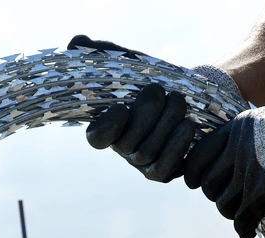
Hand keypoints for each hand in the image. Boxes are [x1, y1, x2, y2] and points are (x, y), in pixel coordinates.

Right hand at [67, 35, 243, 181]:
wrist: (181, 91)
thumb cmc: (146, 77)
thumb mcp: (124, 61)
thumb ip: (98, 52)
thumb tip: (76, 42)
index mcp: (106, 127)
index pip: (97, 138)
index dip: (107, 128)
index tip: (121, 107)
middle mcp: (122, 149)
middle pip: (127, 145)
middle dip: (145, 115)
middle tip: (160, 91)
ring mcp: (142, 162)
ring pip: (148, 153)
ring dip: (166, 124)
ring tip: (177, 101)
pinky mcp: (165, 169)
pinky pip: (166, 169)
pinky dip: (177, 148)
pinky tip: (187, 126)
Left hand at [180, 76, 264, 237]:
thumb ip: (249, 135)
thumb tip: (238, 152)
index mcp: (235, 130)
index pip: (197, 157)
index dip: (195, 174)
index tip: (199, 182)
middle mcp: (237, 152)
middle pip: (207, 184)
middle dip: (215, 194)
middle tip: (228, 199)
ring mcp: (249, 174)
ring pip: (223, 204)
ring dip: (231, 212)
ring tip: (243, 214)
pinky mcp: (264, 196)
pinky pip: (242, 221)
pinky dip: (243, 230)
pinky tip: (248, 233)